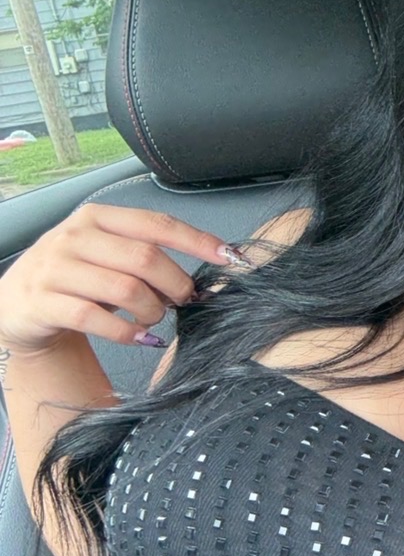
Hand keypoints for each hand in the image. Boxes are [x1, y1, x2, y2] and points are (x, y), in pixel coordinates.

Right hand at [0, 204, 243, 357]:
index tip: (231, 258)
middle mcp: (74, 236)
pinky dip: (128, 332)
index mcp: (98, 217)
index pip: (158, 224)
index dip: (198, 241)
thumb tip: (206, 270)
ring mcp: (55, 268)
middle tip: (184, 300)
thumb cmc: (78, 278)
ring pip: (125, 289)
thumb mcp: (109, 255)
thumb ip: (148, 255)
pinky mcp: (41, 302)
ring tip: (155, 318)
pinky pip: (96, 318)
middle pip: (145, 258)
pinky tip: (140, 337)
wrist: (17, 305)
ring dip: (153, 310)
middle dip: (176, 284)